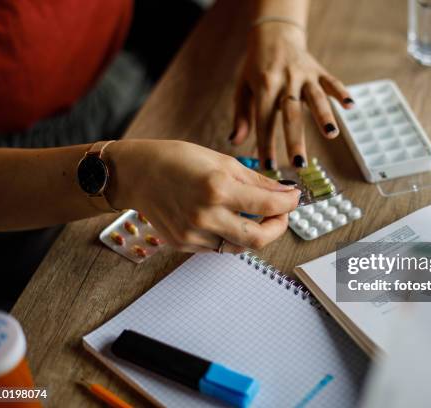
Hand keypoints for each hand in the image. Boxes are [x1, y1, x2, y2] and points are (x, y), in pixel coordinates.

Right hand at [107, 140, 300, 252]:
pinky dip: (229, 235)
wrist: (136, 173)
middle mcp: (206, 216)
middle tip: (281, 215)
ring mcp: (193, 234)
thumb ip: (256, 181)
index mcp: (218, 189)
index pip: (269, 205)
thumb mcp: (222, 161)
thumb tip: (284, 192)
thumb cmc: (176, 160)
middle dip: (278, 228)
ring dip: (253, 232)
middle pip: (258, 239)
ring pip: (238, 246)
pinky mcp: (184, 244)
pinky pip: (218, 247)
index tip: (294, 198)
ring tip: (252, 214)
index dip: (289, 203)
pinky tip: (225, 219)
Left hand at [230, 23, 353, 168]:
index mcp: (264, 86)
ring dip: (324, 116)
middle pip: (291, 114)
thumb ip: (241, 116)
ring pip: (315, 97)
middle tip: (299, 164)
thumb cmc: (256, 67)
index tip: (269, 166)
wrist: (274, 34)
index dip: (266, 144)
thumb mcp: (243, 88)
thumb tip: (235, 142)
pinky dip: (342, 92)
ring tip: (331, 135)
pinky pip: (332, 81)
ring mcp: (304, 74)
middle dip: (295, 140)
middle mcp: (285, 80)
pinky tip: (351, 106)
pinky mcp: (319, 70)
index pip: (264, 120)